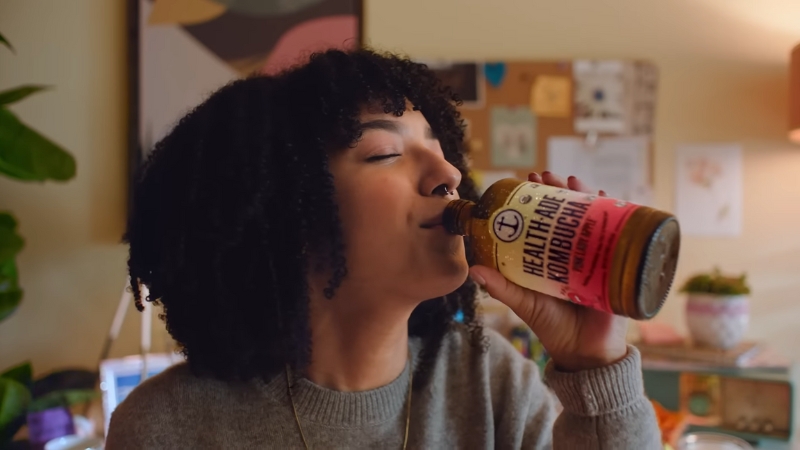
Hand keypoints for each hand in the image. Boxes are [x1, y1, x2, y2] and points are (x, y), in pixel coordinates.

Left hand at [469, 172, 628, 371]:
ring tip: (574, 180)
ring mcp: (596, 256)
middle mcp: (574, 251)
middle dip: (561, 189)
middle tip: (547, 175)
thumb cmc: (554, 327)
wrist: (585, 353)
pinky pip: (618, 235)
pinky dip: (616, 215)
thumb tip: (473, 268)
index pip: (546, 219)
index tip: (528, 180)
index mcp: (552, 256)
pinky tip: (608, 198)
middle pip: (571, 212)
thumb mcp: (525, 302)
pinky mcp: (616, 265)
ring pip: (593, 217)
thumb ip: (501, 287)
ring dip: (586, 194)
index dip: (539, 198)